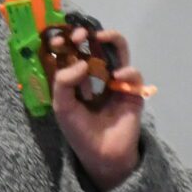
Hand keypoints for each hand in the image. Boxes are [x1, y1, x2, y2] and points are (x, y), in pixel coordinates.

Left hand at [52, 28, 144, 191]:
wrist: (102, 155)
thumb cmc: (79, 131)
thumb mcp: (63, 106)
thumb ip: (64, 82)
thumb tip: (81, 62)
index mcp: (76, 79)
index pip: (71, 52)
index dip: (65, 42)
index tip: (58, 40)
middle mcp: (96, 75)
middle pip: (95, 46)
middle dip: (88, 35)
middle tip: (81, 35)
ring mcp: (115, 81)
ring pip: (119, 51)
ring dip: (113, 39)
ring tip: (104, 37)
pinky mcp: (133, 91)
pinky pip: (133, 74)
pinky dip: (126, 72)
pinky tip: (116, 77)